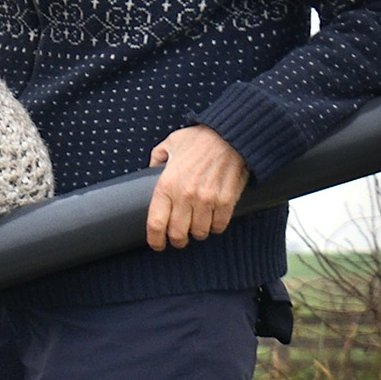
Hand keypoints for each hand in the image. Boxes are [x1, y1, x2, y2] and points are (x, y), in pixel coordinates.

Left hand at [144, 127, 249, 249]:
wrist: (231, 135)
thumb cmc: (200, 138)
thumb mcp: (170, 144)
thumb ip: (157, 158)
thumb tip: (149, 170)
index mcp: (167, 184)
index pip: (156, 224)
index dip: (155, 240)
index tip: (157, 244)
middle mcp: (185, 195)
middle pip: (178, 235)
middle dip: (177, 241)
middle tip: (179, 239)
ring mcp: (207, 200)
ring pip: (199, 233)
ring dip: (198, 233)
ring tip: (197, 226)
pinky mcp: (226, 201)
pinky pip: (219, 226)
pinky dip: (216, 227)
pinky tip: (213, 220)